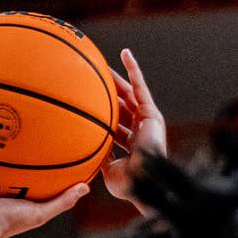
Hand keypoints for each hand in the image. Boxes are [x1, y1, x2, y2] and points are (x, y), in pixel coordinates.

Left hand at [101, 49, 166, 213]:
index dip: (103, 114)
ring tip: (101, 64)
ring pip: (129, 93)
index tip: (89, 104)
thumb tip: (84, 145)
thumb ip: (99, 155)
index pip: (115, 125)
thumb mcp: (106, 169)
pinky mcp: (152, 114)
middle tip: (92, 79)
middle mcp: (139, 131)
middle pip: (121, 105)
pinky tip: (125, 54)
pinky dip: (134, 70)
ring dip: (116, 78)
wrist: (142, 182)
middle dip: (107, 92)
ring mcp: (147, 121)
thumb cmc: (126, 183)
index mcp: (130, 144)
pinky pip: (141, 87)